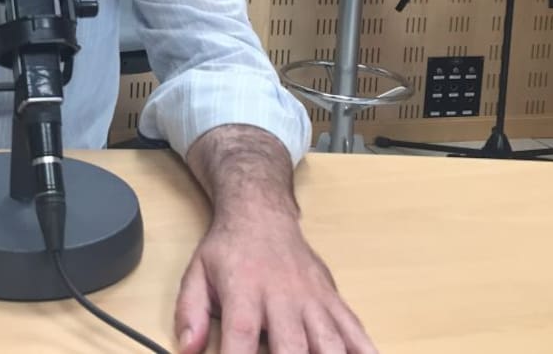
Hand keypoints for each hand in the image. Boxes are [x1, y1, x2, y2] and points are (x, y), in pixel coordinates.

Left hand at [173, 211, 374, 353]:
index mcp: (244, 289)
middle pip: (292, 345)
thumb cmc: (229, 250)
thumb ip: (190, 312)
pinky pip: (355, 329)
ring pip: (330, 341)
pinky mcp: (332, 298)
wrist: (261, 213)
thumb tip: (188, 349)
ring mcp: (312, 298)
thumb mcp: (197, 274)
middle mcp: (282, 294)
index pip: (242, 334)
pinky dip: (364, 350)